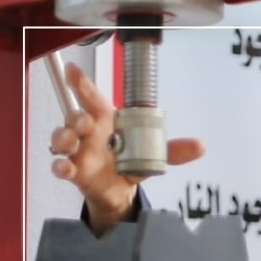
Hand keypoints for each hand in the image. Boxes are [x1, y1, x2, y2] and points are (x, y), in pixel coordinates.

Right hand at [49, 62, 204, 235]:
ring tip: (69, 141)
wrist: (120, 189)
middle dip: (77, 116)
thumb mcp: (155, 154)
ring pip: (62, 138)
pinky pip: (61, 165)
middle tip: (85, 121)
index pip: (92, 97)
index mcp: (108, 121)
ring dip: (63, 137)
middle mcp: (90, 133)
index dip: (81, 83)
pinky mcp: (75, 171)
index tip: (72, 71)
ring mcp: (80, 151)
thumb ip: (175, 150)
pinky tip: (64, 167)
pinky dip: (60, 166)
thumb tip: (200, 146)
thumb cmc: (130, 161)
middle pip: (76, 116)